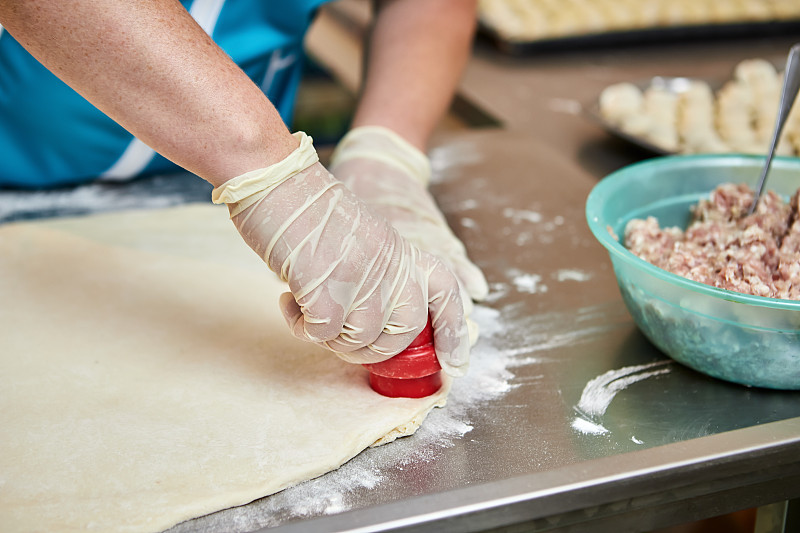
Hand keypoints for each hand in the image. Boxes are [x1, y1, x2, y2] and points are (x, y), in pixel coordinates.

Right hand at [212, 132, 469, 375]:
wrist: (278, 177)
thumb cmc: (310, 208)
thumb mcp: (364, 237)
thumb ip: (380, 273)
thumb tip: (375, 322)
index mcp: (402, 251)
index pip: (445, 293)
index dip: (454, 333)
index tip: (455, 364)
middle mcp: (390, 266)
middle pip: (403, 334)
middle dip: (371, 351)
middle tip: (337, 334)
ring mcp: (361, 278)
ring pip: (361, 342)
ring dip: (330, 339)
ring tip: (308, 311)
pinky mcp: (326, 289)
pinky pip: (322, 334)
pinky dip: (301, 327)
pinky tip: (289, 301)